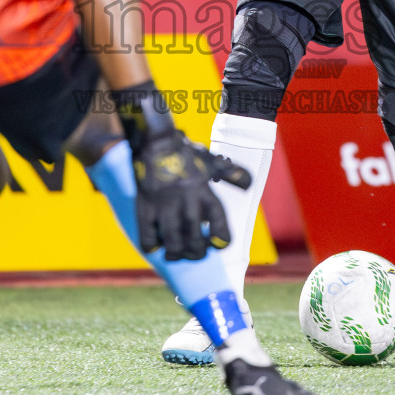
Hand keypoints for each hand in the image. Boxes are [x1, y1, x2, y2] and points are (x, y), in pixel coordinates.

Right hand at [132, 131, 250, 259]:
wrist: (155, 141)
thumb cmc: (185, 152)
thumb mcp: (211, 161)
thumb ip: (232, 174)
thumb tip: (248, 185)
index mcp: (204, 191)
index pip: (219, 225)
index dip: (220, 240)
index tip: (217, 243)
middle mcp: (186, 200)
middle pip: (195, 241)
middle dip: (197, 253)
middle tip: (194, 252)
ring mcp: (164, 205)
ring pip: (173, 243)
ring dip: (176, 253)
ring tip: (176, 252)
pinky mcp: (145, 207)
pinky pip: (148, 236)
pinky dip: (152, 245)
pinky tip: (155, 242)